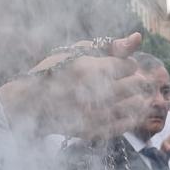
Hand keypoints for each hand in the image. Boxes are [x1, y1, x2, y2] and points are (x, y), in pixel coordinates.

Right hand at [0, 33, 146, 140]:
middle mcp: (96, 93)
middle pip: (136, 85)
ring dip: (134, 97)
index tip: (116, 66)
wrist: (30, 104)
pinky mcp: (94, 132)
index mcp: (91, 69)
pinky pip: (126, 124)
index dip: (125, 64)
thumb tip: (138, 37)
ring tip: (122, 94)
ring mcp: (96, 115)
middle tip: (122, 80)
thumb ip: (111, 45)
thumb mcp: (78, 51)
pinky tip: (118, 109)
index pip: (130, 65)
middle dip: (132, 80)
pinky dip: (128, 116)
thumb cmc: (54, 72)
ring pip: (136, 105)